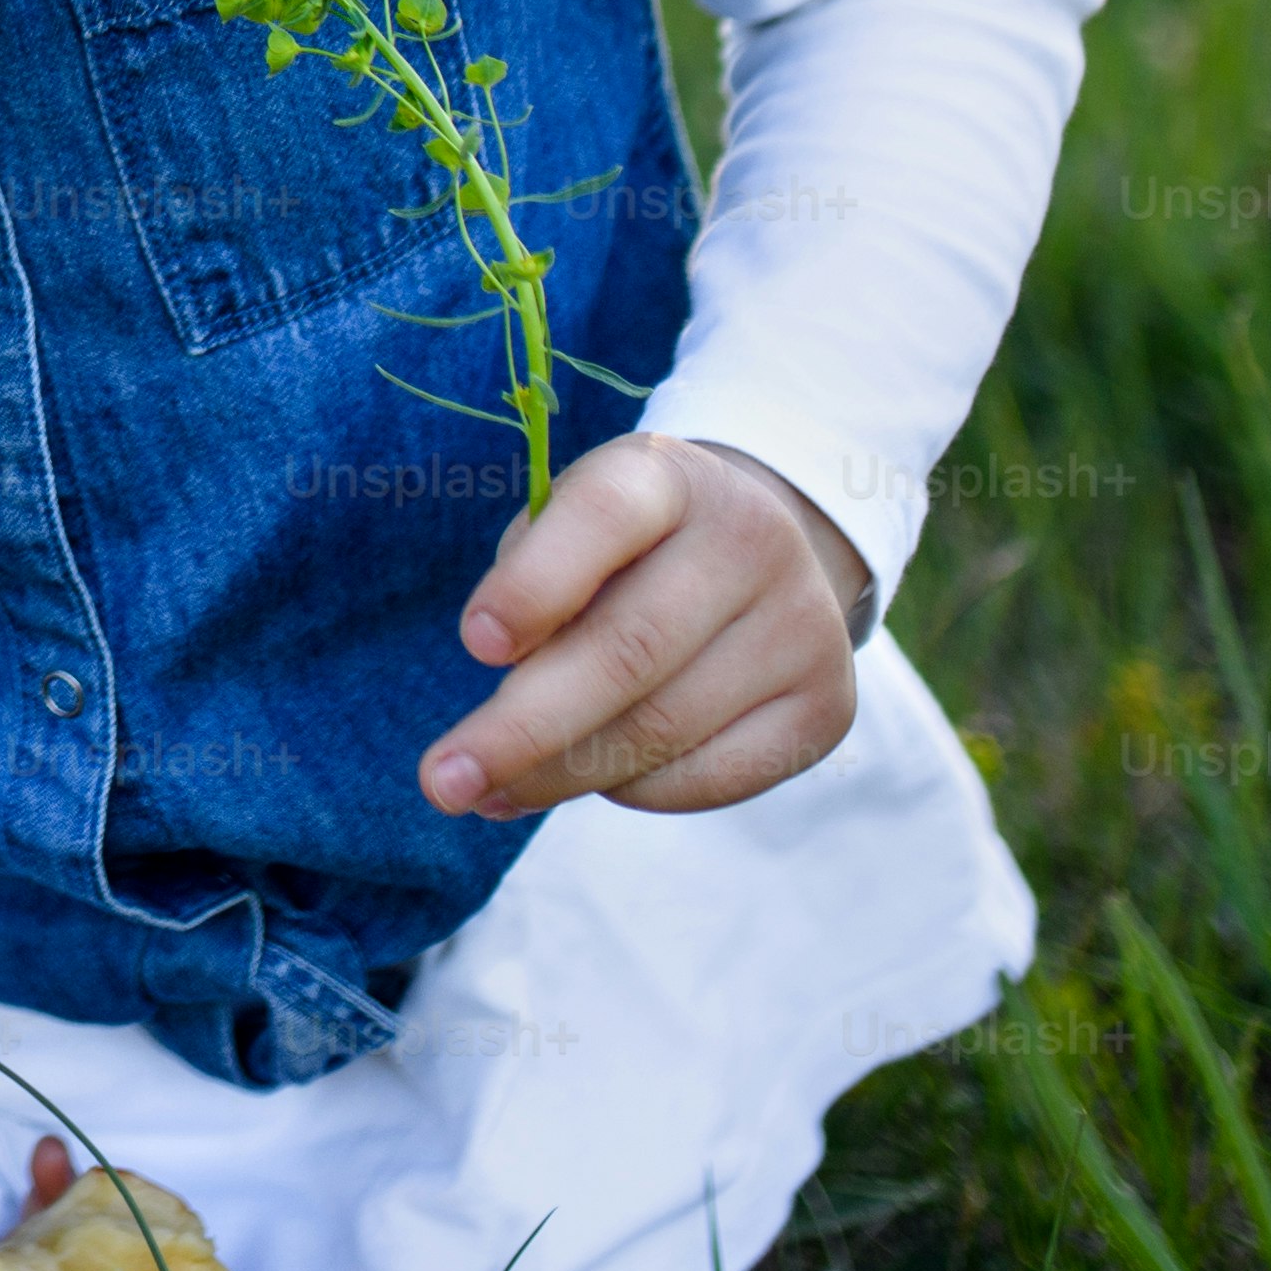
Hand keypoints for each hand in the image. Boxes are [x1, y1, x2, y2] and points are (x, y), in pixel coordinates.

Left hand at [419, 432, 871, 820]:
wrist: (761, 553)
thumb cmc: (623, 547)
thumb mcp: (570, 527)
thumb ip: (533, 591)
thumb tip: (504, 716)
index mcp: (669, 476)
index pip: (603, 518)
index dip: (534, 584)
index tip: (473, 645)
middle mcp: (753, 540)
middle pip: (629, 651)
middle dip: (523, 727)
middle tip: (442, 783)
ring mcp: (804, 628)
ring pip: (662, 729)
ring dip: (561, 775)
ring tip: (488, 794)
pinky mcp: (828, 709)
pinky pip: (710, 777)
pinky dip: (631, 789)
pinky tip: (584, 783)